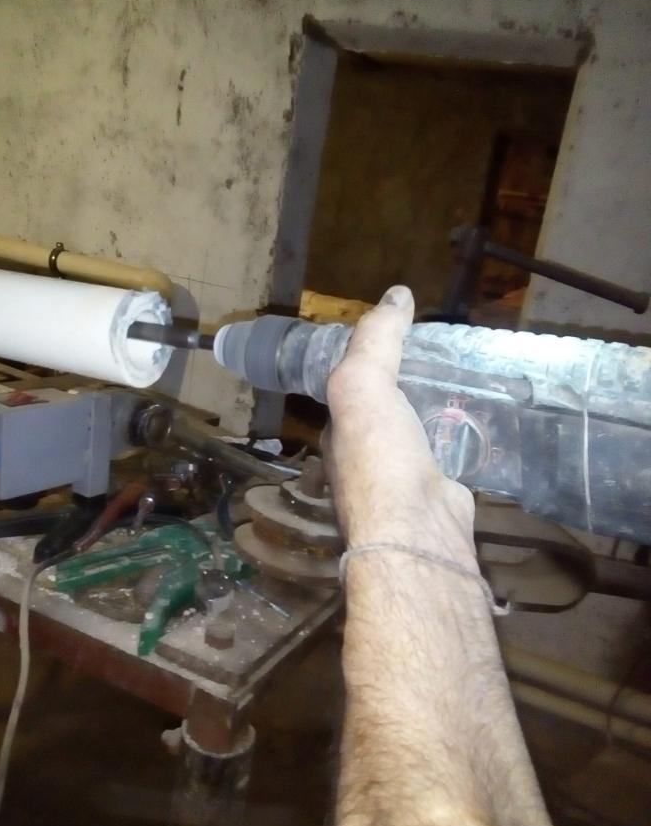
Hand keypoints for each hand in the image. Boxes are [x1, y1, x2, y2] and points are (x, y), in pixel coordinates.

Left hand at [325, 286, 476, 570]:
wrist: (417, 532)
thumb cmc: (380, 457)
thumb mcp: (362, 385)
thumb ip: (375, 340)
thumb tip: (396, 294)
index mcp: (339, 431)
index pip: (351, 386)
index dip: (371, 358)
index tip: (403, 333)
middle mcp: (365, 456)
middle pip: (388, 409)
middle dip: (409, 382)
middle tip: (447, 350)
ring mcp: (402, 479)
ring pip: (420, 430)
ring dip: (439, 407)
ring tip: (472, 374)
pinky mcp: (440, 492)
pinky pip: (451, 452)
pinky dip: (463, 434)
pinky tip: (486, 417)